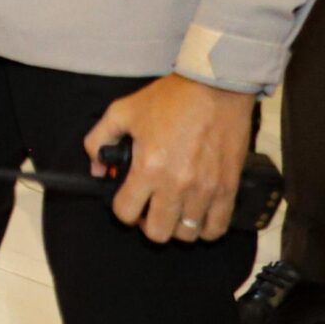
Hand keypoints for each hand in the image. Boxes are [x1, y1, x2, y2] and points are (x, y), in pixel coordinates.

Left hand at [82, 73, 254, 243]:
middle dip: (147, 223)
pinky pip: (217, 227)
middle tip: (149, 207)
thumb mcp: (122, 112)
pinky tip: (197, 213)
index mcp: (149, 168)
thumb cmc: (169, 99)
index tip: (126, 199)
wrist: (214, 89)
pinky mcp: (228, 189)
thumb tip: (95, 167)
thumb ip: (99, 139)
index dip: (121, 208)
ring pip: (188, 233)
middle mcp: (177, 185)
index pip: (126, 212)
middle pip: (158, 233)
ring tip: (173, 208)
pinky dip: (205, 227)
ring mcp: (205, 191)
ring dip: (176, 225)